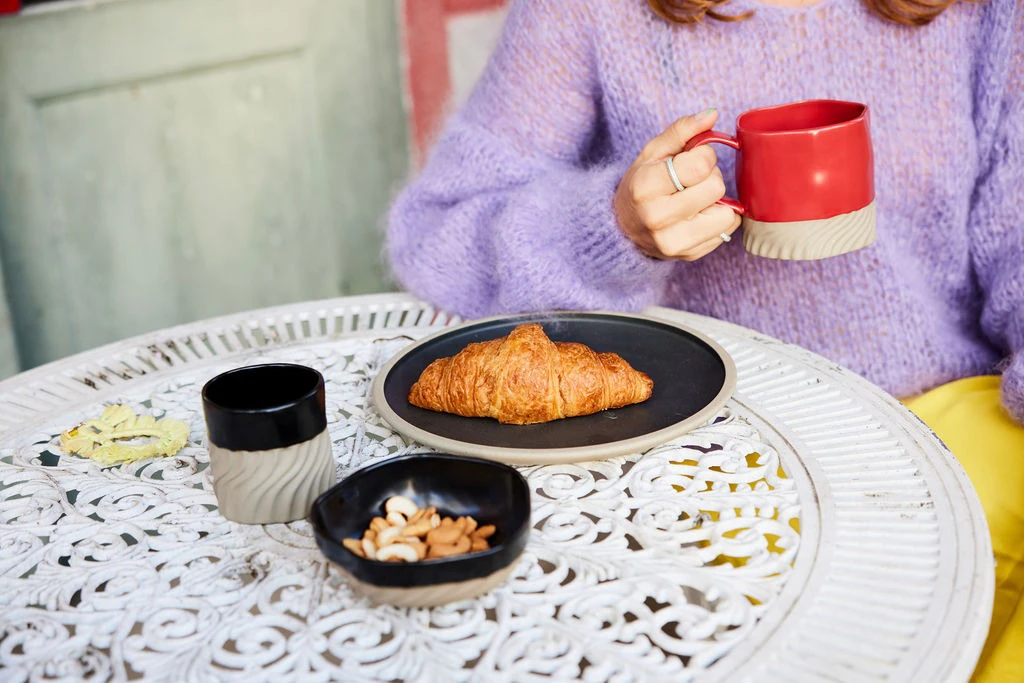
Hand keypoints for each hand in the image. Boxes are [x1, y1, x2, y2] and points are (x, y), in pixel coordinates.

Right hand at [614, 108, 740, 259]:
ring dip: (718, 201)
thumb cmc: (641, 186)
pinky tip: (698, 216)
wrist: (622, 230)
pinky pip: (727, 230)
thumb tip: (712, 114)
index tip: (690, 161)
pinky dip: (718, 218)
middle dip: (710, 178)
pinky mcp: (689, 255)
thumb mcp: (652, 154)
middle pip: (716, 187)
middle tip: (692, 182)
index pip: (701, 164)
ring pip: (727, 213)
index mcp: (645, 187)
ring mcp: (674, 242)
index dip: (703, 156)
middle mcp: (657, 218)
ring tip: (696, 200)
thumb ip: (682, 131)